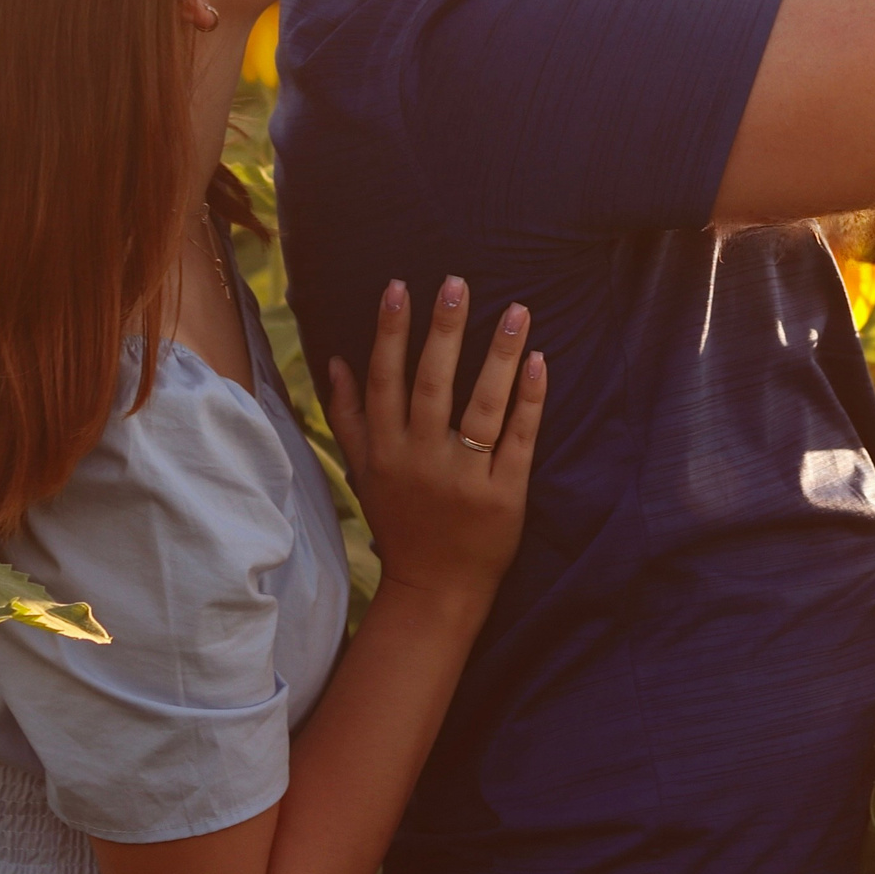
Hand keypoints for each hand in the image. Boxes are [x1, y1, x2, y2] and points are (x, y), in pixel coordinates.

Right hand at [326, 277, 544, 606]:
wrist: (435, 592)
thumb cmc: (400, 523)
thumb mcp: (363, 473)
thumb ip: (346, 418)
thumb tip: (335, 359)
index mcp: (386, 452)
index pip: (385, 382)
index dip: (390, 333)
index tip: (399, 286)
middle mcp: (422, 461)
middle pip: (432, 385)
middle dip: (444, 332)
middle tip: (458, 282)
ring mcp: (465, 479)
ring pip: (482, 407)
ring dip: (500, 356)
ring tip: (518, 310)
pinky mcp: (505, 495)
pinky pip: (519, 440)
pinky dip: (530, 402)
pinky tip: (540, 363)